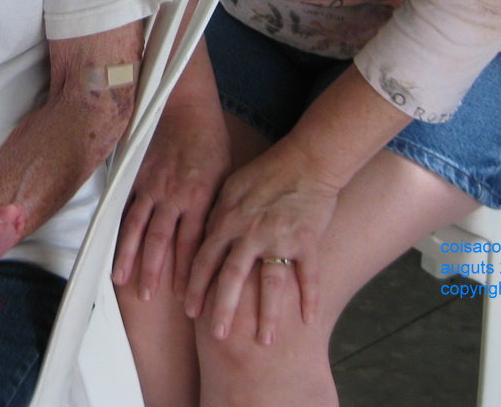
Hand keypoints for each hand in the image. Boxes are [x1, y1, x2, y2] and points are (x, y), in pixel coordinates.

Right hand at [113, 98, 230, 301]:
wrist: (184, 106)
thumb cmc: (210, 139)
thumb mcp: (224, 176)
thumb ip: (214, 209)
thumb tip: (212, 241)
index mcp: (199, 198)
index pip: (192, 245)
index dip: (188, 274)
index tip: (187, 298)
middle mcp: (173, 196)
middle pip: (161, 242)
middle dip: (154, 272)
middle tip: (147, 296)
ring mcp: (150, 186)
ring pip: (137, 228)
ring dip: (129, 255)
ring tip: (121, 279)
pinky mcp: (135, 175)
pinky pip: (125, 206)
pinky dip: (119, 227)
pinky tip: (112, 244)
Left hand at [183, 143, 337, 345]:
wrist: (304, 159)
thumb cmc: (264, 171)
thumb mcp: (229, 187)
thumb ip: (215, 215)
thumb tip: (199, 236)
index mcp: (227, 219)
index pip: (204, 259)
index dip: (196, 286)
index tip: (190, 312)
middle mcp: (249, 232)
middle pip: (231, 277)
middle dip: (222, 308)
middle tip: (216, 335)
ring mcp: (279, 238)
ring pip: (270, 282)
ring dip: (267, 314)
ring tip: (265, 341)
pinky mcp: (307, 240)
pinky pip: (309, 275)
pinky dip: (310, 298)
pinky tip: (308, 320)